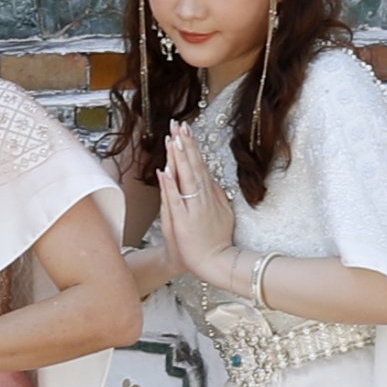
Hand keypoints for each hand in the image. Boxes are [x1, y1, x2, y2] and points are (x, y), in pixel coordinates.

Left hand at [160, 127, 236, 280]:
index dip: (192, 146)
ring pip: (186, 178)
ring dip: (180, 158)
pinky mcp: (184, 221)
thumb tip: (210, 176)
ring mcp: (193, 208)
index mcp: (208, 194)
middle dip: (185, 144)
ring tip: (174, 139)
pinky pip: (175, 200)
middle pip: (193, 166)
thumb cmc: (213, 239)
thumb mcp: (221, 212)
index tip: (185, 129)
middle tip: (179, 124)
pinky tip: (165, 171)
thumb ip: (215, 193)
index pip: (199, 164)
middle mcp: (202, 197)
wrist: (214, 262)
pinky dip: (170, 186)